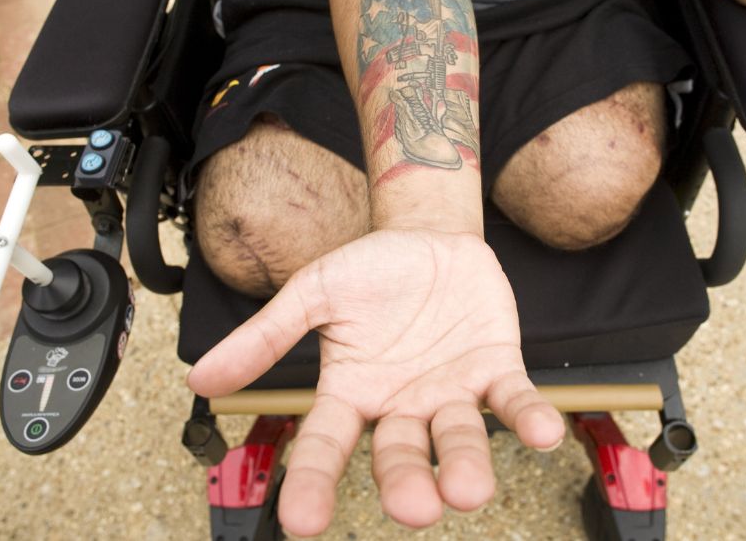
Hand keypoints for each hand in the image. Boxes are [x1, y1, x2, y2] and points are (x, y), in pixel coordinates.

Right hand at [187, 229, 564, 535]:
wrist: (429, 234)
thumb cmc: (370, 270)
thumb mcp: (313, 293)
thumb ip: (266, 338)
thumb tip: (201, 378)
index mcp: (352, 391)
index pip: (328, 444)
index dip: (314, 482)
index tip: (302, 521)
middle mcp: (401, 404)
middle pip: (399, 454)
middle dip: (406, 483)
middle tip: (413, 507)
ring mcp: (451, 390)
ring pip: (458, 437)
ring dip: (466, 463)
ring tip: (470, 491)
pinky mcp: (495, 368)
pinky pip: (513, 400)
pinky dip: (529, 418)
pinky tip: (544, 434)